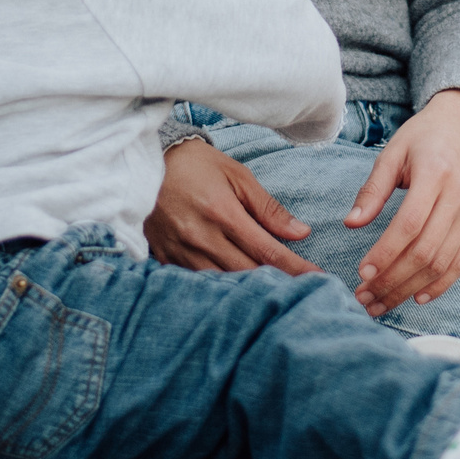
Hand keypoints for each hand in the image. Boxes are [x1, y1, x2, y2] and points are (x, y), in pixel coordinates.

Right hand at [144, 139, 320, 275]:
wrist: (142, 163)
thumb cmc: (194, 164)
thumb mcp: (236, 175)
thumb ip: (267, 207)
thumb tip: (300, 232)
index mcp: (223, 213)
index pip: (268, 250)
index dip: (295, 267)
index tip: (317, 278)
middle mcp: (202, 237)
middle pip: (248, 273)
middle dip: (277, 284)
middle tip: (302, 292)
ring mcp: (181, 251)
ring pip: (223, 283)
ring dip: (249, 291)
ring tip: (273, 295)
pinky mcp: (165, 258)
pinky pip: (197, 283)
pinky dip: (218, 288)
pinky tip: (235, 291)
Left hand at [346, 90, 459, 316]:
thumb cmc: (425, 136)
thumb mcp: (393, 152)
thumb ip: (373, 189)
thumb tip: (351, 223)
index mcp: (435, 173)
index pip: (410, 224)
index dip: (386, 253)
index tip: (362, 272)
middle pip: (426, 251)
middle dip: (393, 280)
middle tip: (365, 297)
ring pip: (443, 263)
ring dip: (410, 288)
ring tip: (382, 303)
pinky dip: (440, 285)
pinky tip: (416, 297)